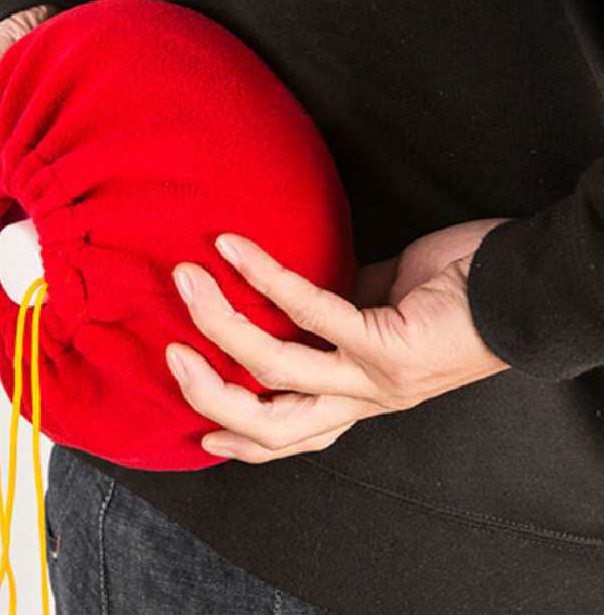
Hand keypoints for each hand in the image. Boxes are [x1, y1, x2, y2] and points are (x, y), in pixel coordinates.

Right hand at [165, 218, 512, 463]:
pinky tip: (237, 249)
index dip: (243, 442)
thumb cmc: (456, 296)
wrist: (521, 289)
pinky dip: (265, 276)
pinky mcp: (386, 344)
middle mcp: (363, 400)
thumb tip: (290, 293)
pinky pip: (310, 310)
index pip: (294, 437)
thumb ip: (338, 316)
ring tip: (188, 279)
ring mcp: (373, 378)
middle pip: (270, 424)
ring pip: (275, 369)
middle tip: (170, 350)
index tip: (201, 428)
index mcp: (360, 397)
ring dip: (220, 322)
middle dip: (209, 392)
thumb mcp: (384, 314)